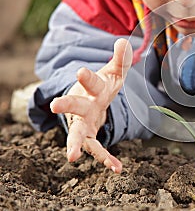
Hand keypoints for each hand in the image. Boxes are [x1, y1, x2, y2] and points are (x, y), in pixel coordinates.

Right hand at [50, 38, 132, 172]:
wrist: (92, 101)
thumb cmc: (103, 86)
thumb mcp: (114, 73)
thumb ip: (120, 60)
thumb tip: (124, 42)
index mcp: (92, 88)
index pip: (91, 82)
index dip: (86, 77)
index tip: (80, 72)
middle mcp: (83, 105)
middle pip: (74, 105)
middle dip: (66, 104)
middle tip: (55, 105)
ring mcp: (83, 122)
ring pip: (76, 134)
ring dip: (74, 144)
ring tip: (70, 158)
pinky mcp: (88, 136)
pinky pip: (96, 149)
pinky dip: (105, 159)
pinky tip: (117, 168)